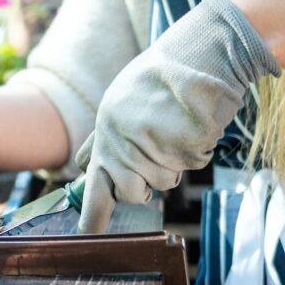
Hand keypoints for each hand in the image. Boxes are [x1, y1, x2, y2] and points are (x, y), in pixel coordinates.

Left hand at [76, 0, 280, 232]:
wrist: (201, 51)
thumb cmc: (160, 79)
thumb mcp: (119, 104)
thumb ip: (103, 138)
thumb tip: (84, 165)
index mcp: (106, 130)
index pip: (94, 183)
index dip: (93, 215)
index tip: (89, 233)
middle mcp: (125, 140)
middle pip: (132, 194)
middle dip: (144, 187)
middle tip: (156, 157)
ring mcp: (155, 143)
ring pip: (165, 182)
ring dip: (175, 162)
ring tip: (176, 127)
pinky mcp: (185, 144)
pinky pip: (193, 163)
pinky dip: (197, 147)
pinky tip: (193, 122)